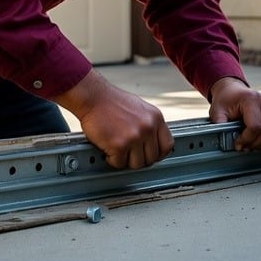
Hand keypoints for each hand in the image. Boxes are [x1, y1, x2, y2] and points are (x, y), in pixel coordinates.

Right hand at [56, 70, 173, 169]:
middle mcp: (148, 127)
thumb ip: (149, 124)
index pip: (168, 145)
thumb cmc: (112, 101)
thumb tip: (154, 143)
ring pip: (136, 164)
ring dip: (125, 160)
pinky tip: (108, 148)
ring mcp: (135, 137)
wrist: (93, 97)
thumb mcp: (140, 108)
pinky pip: (119, 163)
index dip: (158, 154)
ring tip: (118, 149)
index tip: (150, 155)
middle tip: (128, 153)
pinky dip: (112, 159)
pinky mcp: (119, 145)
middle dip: (139, 158)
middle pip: (152, 158)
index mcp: (155, 117)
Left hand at [208, 76, 260, 150]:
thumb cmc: (226, 99)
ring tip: (252, 145)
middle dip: (255, 144)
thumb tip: (224, 139)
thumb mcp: (217, 111)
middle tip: (244, 147)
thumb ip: (220, 125)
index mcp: (251, 98)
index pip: (256, 127)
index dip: (247, 140)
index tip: (238, 144)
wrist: (233, 90)